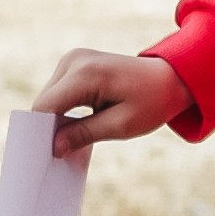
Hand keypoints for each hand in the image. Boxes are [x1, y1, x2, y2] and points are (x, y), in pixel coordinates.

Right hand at [37, 47, 190, 152]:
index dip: (43, 132)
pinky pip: (58, 92)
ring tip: (74, 138)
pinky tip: (77, 125)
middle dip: (50, 127)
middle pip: (44, 102)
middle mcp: (74, 60)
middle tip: (63, 153)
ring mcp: (73, 59)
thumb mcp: (121, 125)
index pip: (46, 106)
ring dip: (57, 119)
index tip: (49, 155)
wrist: (171, 77)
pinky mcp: (75, 64)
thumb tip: (54, 148)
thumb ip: (84, 134)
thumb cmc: (153, 101)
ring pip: (49, 98)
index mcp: (85, 73)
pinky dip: (63, 110)